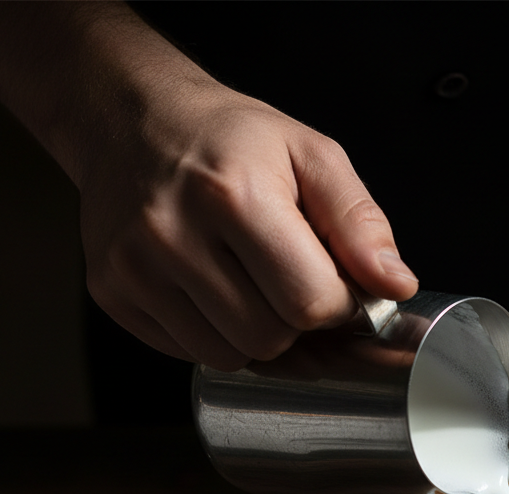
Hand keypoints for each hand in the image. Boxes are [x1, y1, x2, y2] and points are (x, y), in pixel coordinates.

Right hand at [80, 82, 418, 369]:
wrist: (133, 120)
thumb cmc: (230, 140)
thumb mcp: (312, 156)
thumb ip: (360, 224)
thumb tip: (395, 286)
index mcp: (234, 195)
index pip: (311, 303)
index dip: (338, 305)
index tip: (336, 285)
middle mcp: (173, 234)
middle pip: (270, 339)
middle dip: (297, 323)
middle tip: (291, 282)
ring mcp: (134, 269)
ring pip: (229, 358)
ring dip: (257, 337)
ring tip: (251, 285)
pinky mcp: (113, 293)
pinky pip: (189, 353)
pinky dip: (216, 335)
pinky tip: (214, 291)